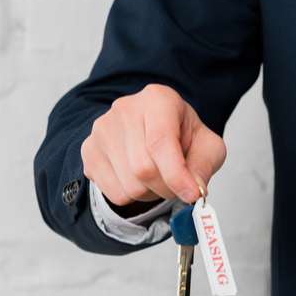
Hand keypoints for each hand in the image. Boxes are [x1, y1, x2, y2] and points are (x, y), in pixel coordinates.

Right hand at [81, 84, 225, 207]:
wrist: (154, 130)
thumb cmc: (182, 135)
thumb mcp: (207, 145)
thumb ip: (204, 165)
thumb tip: (194, 189)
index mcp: (158, 99)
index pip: (160, 141)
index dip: (176, 174)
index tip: (192, 196)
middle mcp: (125, 110)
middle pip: (143, 168)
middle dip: (167, 187)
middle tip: (179, 185)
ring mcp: (102, 130)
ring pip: (129, 185)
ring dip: (151, 193)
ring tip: (159, 175)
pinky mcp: (88, 151)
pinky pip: (113, 193)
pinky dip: (133, 196)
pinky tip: (139, 177)